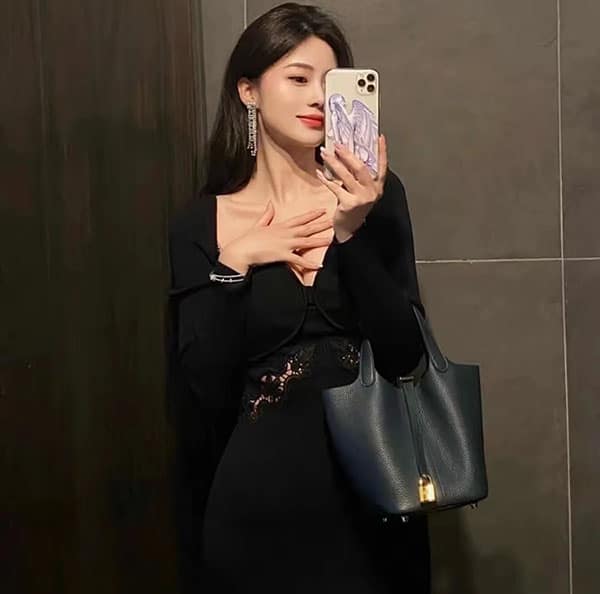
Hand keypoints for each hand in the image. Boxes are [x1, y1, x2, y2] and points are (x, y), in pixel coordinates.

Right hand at [218, 202, 332, 274]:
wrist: (243, 250)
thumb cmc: (249, 238)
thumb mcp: (259, 224)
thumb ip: (267, 214)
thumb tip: (270, 203)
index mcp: (281, 226)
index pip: (300, 219)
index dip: (312, 215)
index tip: (323, 210)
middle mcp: (286, 234)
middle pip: (307, 228)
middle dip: (321, 224)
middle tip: (334, 221)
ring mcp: (286, 244)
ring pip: (306, 242)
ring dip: (319, 241)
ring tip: (331, 240)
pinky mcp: (283, 255)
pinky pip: (299, 260)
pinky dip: (309, 264)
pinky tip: (319, 265)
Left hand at [316, 134, 387, 240]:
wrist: (350, 229)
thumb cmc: (355, 207)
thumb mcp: (362, 191)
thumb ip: (359, 178)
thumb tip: (347, 156)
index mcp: (377, 187)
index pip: (383, 166)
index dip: (382, 151)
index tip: (380, 137)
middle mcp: (372, 192)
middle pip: (361, 168)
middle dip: (348, 154)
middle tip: (338, 144)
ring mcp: (361, 198)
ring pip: (346, 176)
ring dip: (334, 163)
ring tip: (325, 153)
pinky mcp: (349, 204)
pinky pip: (335, 187)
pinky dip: (325, 179)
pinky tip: (319, 172)